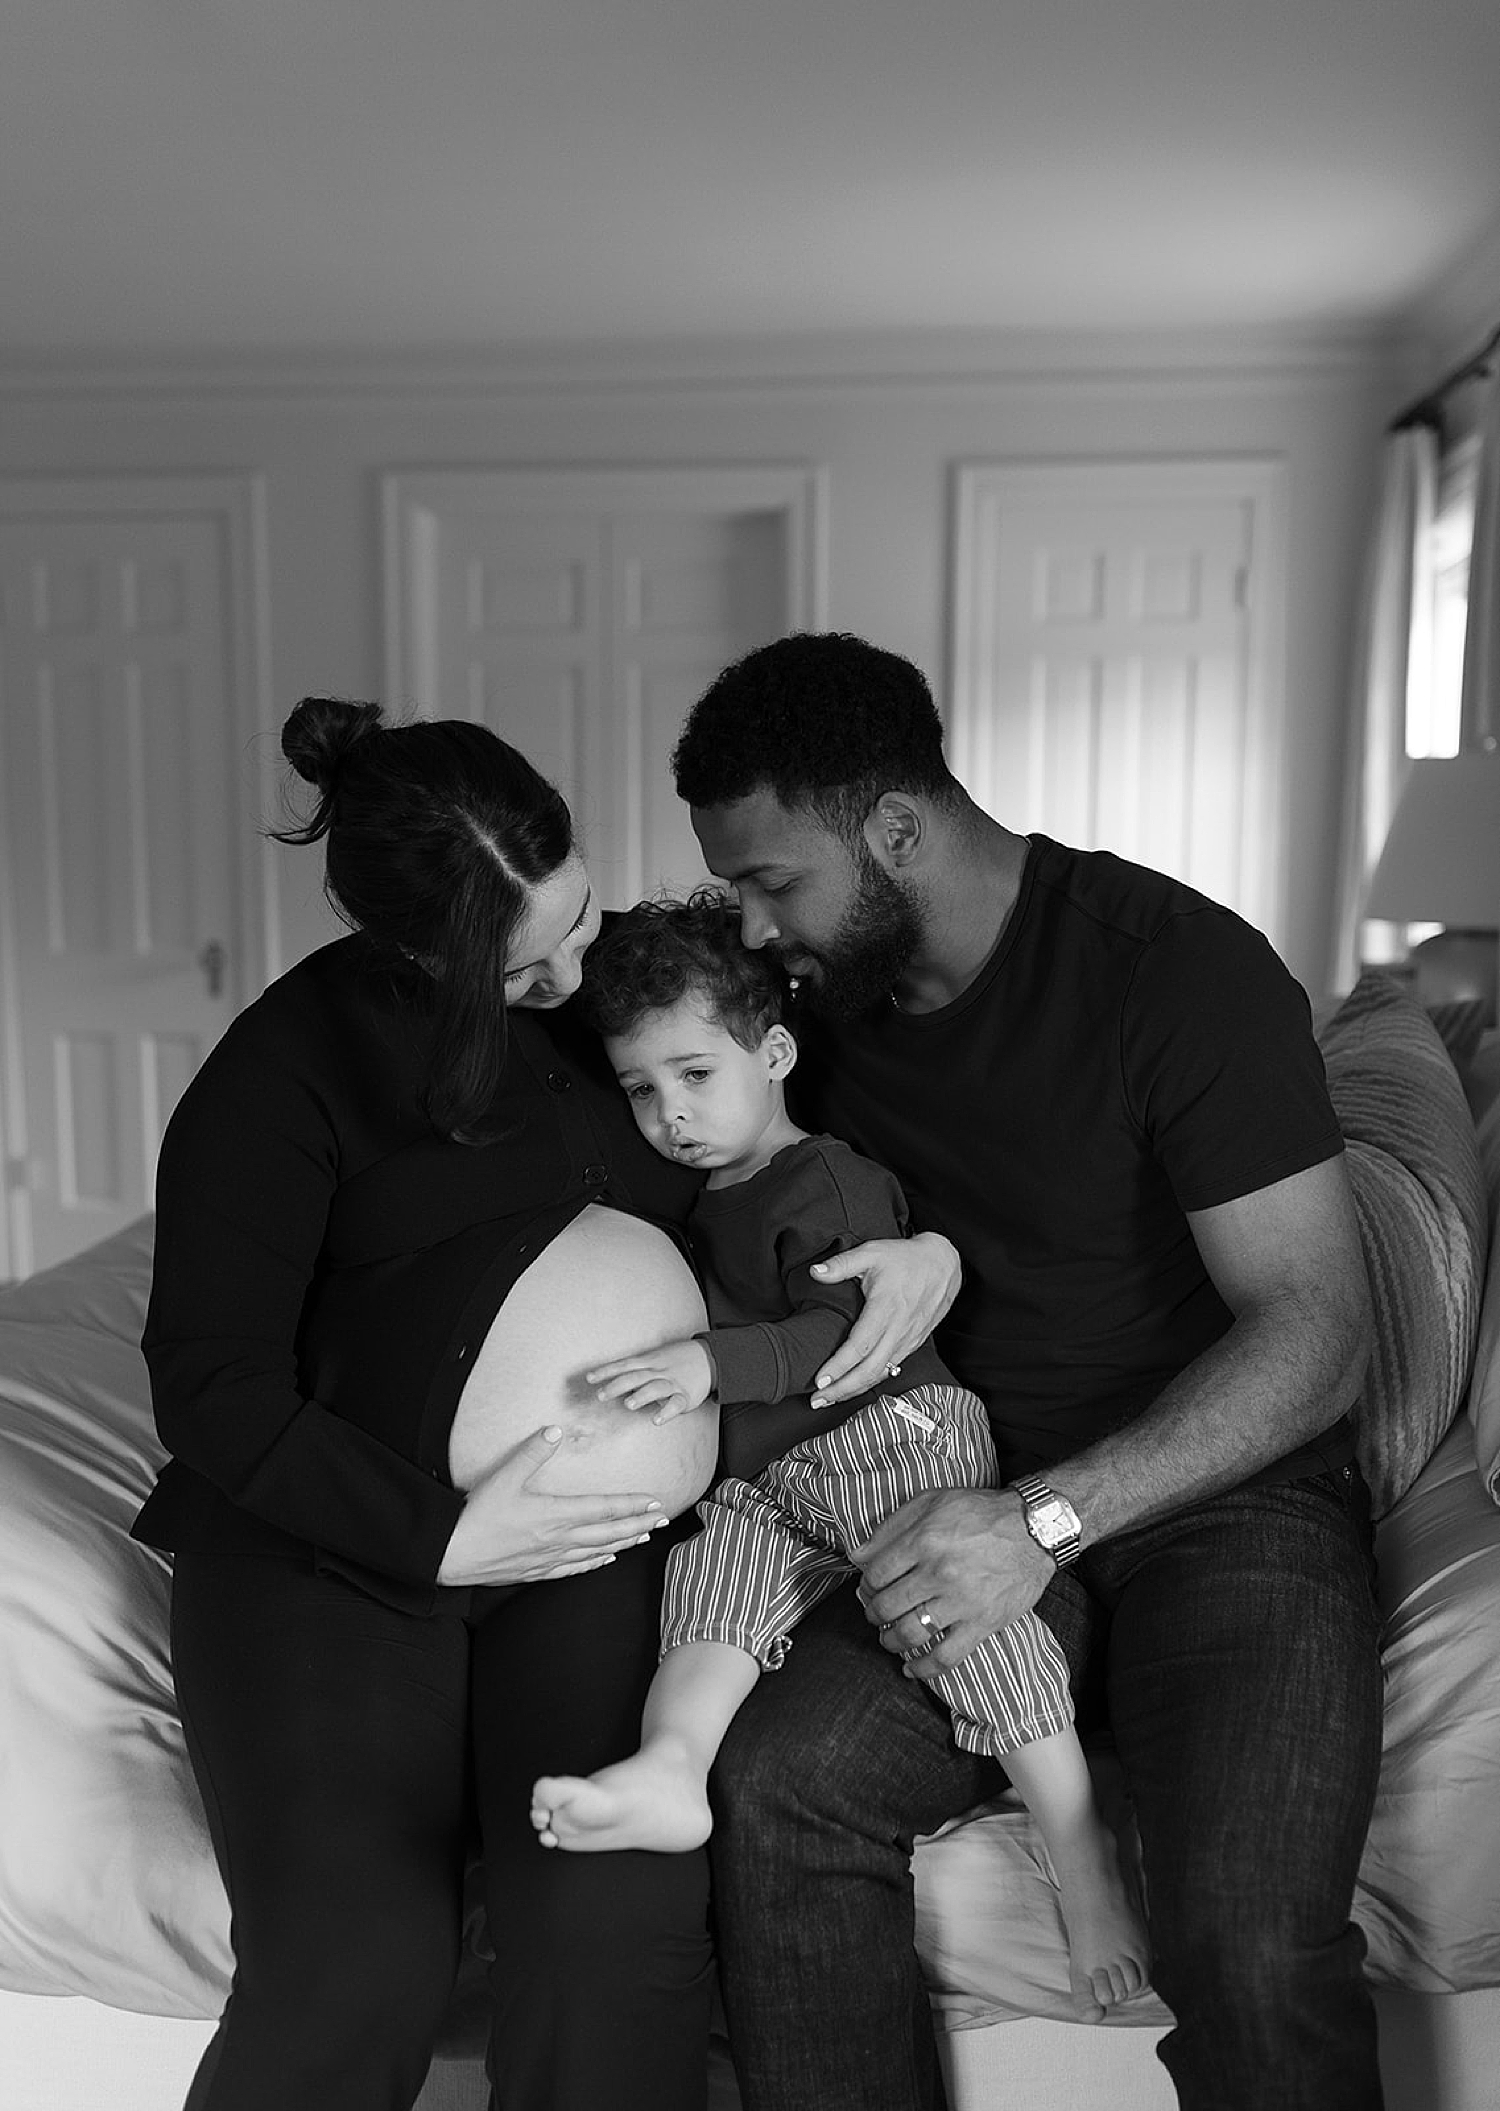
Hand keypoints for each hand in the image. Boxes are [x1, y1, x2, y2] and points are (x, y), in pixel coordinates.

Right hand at [436, 1426, 670, 1586]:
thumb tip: (554, 1429)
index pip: (605, 1508)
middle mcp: (559, 1538)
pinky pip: (575, 1568)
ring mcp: (550, 1557)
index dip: (632, 1505)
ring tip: (642, 1538)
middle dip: (638, 1525)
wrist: (454, 1553)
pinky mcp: (538, 1570)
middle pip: (609, 1532)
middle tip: (662, 1520)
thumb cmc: (479, 1515)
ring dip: (623, 1543)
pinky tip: (605, 1560)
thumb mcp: (505, 1476)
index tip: (654, 1502)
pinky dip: (595, 1563)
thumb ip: (532, 1452)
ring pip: (597, 1551)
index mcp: (556, 1513)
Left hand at [586, 1338, 714, 1422]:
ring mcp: (673, 1383)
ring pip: (655, 1388)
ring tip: (628, 1405)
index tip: (589, 1378)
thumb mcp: (656, 1357)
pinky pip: (676, 1404)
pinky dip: (666, 1411)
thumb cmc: (678, 1359)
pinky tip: (656, 1420)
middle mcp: (659, 1371)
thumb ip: (637, 1370)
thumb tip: (614, 1382)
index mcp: (649, 1361)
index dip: (606, 1371)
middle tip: (600, 1395)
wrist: (711, 1357)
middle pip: (635, 1377)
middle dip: (617, 1385)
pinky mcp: (686, 1395)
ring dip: (642, 1396)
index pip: (624, 1365)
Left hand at [807, 1232, 961, 1405]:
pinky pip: (891, 1368)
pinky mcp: (913, 1343)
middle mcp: (899, 1329)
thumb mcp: (872, 1252)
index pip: (860, 1346)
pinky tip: (855, 1386)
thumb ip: (842, 1264)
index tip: (819, 1380)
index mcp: (886, 1307)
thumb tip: (815, 1272)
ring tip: (830, 1398)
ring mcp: (908, 1339)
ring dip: (855, 1389)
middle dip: (842, 1389)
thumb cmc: (905, 1258)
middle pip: (869, 1370)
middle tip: (818, 1399)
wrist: (943, 1264)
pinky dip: (871, 1381)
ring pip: (881, 1373)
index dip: (839, 1366)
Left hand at [850, 1486, 1053, 1679]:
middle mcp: (939, 1573)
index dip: (866, 1585)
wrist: (1034, 1528)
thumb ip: (891, 1527)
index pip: (875, 1574)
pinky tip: (911, 1668)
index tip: (869, 1588)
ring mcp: (961, 1601)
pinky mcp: (982, 1623)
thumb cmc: (981, 1512)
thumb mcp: (932, 1501)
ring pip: (909, 1634)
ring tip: (889, 1638)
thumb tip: (856, 1554)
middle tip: (875, 1614)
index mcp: (924, 1540)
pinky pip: (946, 1657)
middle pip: (887, 1606)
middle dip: (874, 1614)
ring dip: (890, 1641)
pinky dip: (923, 1668)